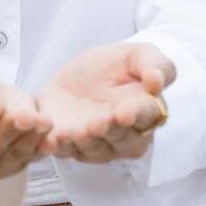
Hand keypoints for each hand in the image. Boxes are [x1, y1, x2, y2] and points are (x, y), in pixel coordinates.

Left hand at [36, 42, 174, 162]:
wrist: (81, 75)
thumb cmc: (117, 66)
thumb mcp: (138, 54)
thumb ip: (155, 64)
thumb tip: (157, 82)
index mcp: (145, 112)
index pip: (145, 116)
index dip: (135, 115)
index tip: (124, 113)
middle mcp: (125, 136)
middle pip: (119, 138)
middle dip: (107, 131)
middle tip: (96, 124)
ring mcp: (96, 145)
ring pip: (90, 148)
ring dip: (80, 141)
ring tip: (70, 132)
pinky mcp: (67, 145)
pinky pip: (62, 150)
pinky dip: (54, 147)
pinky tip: (47, 141)